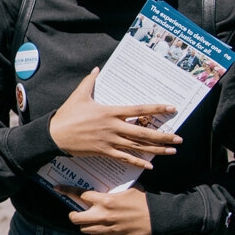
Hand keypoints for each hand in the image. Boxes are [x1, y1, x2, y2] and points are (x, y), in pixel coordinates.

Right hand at [48, 69, 181, 168]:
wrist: (54, 134)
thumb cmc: (67, 114)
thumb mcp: (79, 95)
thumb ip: (90, 81)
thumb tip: (97, 69)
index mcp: (110, 112)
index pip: (139, 110)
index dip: (156, 109)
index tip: (171, 108)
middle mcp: (113, 127)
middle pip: (143, 132)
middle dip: (163, 136)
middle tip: (179, 138)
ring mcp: (110, 141)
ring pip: (138, 146)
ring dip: (156, 150)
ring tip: (171, 151)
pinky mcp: (104, 151)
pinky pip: (124, 158)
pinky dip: (138, 162)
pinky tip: (150, 165)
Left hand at [68, 186, 152, 234]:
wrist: (157, 218)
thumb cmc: (144, 201)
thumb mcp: (128, 190)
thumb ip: (112, 191)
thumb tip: (102, 188)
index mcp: (106, 200)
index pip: (80, 195)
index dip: (67, 191)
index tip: (57, 189)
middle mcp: (103, 215)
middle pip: (76, 218)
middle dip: (73, 214)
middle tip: (76, 211)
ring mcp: (107, 228)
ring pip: (84, 229)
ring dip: (84, 223)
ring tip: (89, 219)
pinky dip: (95, 232)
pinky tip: (100, 227)